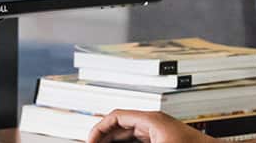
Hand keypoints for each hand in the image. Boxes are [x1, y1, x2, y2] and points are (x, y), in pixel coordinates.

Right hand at [86, 110, 218, 142]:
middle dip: (106, 138)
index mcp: (151, 119)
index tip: (89, 141)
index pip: (116, 116)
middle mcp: (155, 123)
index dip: (99, 128)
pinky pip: (140, 141)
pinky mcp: (166, 141)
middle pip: (121, 126)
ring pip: (130, 136)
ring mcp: (161, 132)